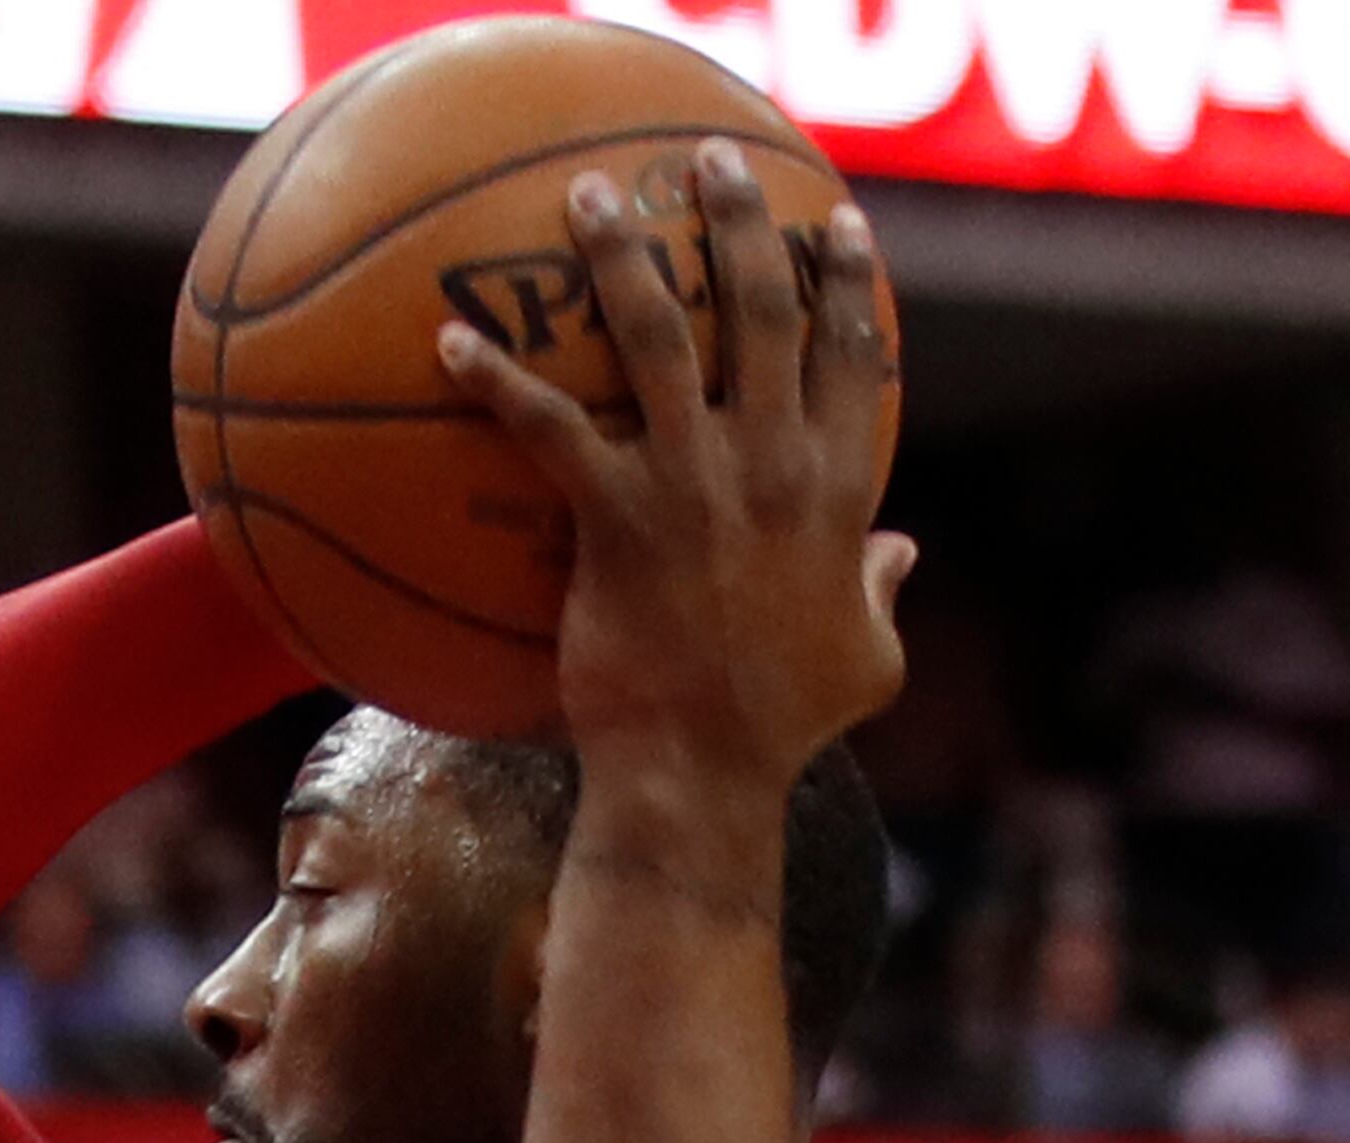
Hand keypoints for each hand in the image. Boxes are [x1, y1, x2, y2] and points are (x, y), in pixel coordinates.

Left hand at [437, 139, 914, 788]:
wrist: (703, 774)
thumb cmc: (781, 728)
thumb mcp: (867, 658)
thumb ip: (882, 591)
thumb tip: (904, 552)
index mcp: (836, 488)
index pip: (852, 355)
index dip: (844, 281)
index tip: (833, 223)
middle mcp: (772, 465)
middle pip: (762, 312)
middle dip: (739, 221)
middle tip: (708, 161)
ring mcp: (694, 485)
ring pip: (659, 337)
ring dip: (623, 256)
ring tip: (587, 197)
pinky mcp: (617, 518)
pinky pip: (549, 427)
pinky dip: (495, 380)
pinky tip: (445, 341)